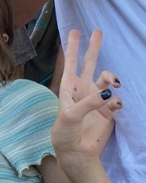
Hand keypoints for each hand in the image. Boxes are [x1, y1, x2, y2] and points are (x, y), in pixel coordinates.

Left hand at [52, 29, 122, 177]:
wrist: (77, 152)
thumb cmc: (65, 132)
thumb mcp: (71, 115)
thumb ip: (88, 102)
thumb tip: (108, 92)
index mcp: (68, 88)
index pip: (70, 63)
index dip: (72, 47)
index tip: (74, 31)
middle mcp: (83, 90)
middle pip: (89, 63)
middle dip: (93, 48)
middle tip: (98, 31)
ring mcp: (97, 99)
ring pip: (107, 79)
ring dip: (111, 77)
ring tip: (113, 82)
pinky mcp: (108, 110)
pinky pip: (117, 99)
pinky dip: (118, 100)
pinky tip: (115, 106)